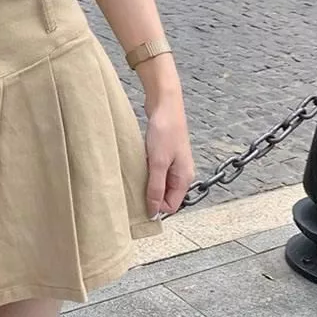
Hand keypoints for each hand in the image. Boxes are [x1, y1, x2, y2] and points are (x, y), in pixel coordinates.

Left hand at [144, 93, 194, 217]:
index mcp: (184, 178)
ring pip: (158, 184)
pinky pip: (154, 172)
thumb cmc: (164, 131)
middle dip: (149, 196)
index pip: (171, 207)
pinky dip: (144, 172)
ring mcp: (172, 164)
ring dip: (145, 184)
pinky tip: (135, 167)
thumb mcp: (158, 163)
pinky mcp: (163, 155)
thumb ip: (155, 188)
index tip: (137, 203)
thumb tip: (153, 213)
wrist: (165, 103)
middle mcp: (180, 174)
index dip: (155, 208)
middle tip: (132, 190)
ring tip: (133, 177)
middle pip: (164, 197)